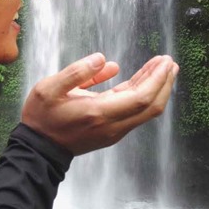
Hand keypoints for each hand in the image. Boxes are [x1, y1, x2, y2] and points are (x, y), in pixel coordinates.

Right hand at [21, 53, 177, 155]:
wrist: (39, 149)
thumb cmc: (42, 116)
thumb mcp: (49, 88)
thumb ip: (77, 72)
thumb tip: (103, 59)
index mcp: (98, 112)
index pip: (141, 98)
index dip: (156, 79)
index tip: (164, 62)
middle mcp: (111, 125)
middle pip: (151, 106)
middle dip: (164, 83)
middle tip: (169, 61)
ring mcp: (113, 130)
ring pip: (145, 111)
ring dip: (156, 88)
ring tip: (162, 67)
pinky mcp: (111, 131)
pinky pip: (134, 112)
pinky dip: (143, 94)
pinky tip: (142, 79)